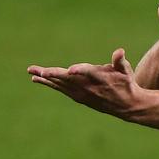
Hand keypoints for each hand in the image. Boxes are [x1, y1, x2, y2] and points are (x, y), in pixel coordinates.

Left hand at [28, 48, 142, 118]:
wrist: (127, 106)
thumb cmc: (126, 84)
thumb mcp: (126, 72)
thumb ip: (120, 61)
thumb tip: (119, 51)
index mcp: (101, 79)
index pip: (89, 73)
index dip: (80, 71)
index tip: (70, 70)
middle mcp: (89, 88)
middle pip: (69, 79)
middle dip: (54, 74)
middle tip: (40, 71)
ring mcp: (82, 94)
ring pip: (61, 85)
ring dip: (46, 78)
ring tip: (32, 72)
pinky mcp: (78, 97)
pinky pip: (60, 89)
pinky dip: (49, 84)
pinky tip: (37, 79)